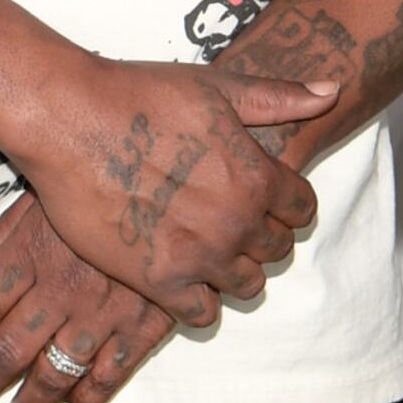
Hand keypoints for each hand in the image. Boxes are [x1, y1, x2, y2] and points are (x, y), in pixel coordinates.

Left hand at [0, 195, 177, 402]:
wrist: (179, 182)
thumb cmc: (102, 181)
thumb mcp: (46, 192)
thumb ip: (4, 233)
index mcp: (31, 253)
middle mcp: (61, 289)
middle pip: (11, 348)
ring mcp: (103, 312)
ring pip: (56, 370)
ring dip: (33, 399)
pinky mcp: (144, 325)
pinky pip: (110, 374)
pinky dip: (90, 396)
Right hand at [5, 58, 334, 328]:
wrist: (69, 120)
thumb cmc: (140, 94)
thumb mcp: (217, 87)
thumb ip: (278, 98)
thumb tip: (332, 92)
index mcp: (257, 178)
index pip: (302, 209)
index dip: (286, 201)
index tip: (264, 195)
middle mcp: (236, 224)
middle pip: (277, 250)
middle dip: (261, 235)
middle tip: (229, 218)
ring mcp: (199, 257)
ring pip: (247, 286)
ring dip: (234, 269)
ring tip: (206, 246)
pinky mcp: (158, 281)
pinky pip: (203, 315)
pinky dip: (200, 300)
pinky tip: (183, 274)